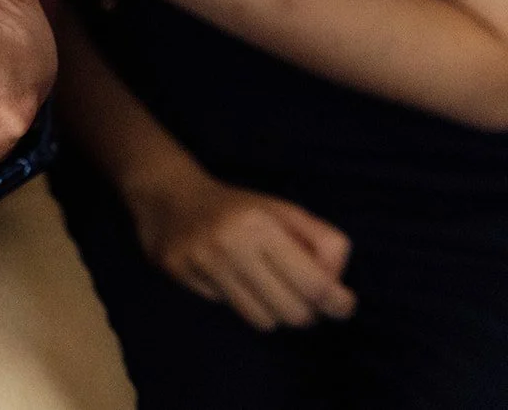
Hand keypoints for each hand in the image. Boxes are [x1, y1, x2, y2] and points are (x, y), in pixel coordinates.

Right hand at [126, 168, 357, 330]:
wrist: (170, 195)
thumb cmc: (238, 207)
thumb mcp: (285, 211)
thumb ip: (323, 242)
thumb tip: (336, 286)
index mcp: (260, 225)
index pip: (313, 284)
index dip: (337, 302)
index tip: (344, 305)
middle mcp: (229, 245)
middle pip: (292, 311)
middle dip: (308, 312)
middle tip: (307, 300)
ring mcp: (201, 263)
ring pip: (264, 320)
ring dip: (276, 312)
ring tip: (271, 291)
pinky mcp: (180, 275)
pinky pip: (230, 309)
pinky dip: (241, 301)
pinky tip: (232, 278)